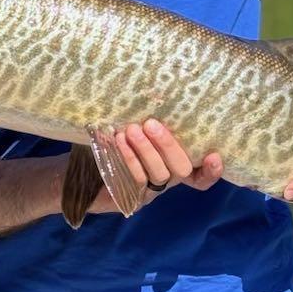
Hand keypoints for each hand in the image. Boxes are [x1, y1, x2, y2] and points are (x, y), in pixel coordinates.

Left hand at [87, 119, 222, 212]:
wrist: (78, 173)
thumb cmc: (114, 145)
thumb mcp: (135, 133)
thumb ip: (149, 125)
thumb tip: (155, 93)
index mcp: (174, 166)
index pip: (200, 177)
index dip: (211, 171)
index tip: (214, 155)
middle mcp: (166, 182)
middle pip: (180, 169)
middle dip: (168, 145)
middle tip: (152, 124)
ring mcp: (149, 192)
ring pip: (158, 173)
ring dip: (145, 149)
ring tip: (131, 129)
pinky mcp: (129, 197)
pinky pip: (135, 178)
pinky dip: (129, 158)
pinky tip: (119, 141)